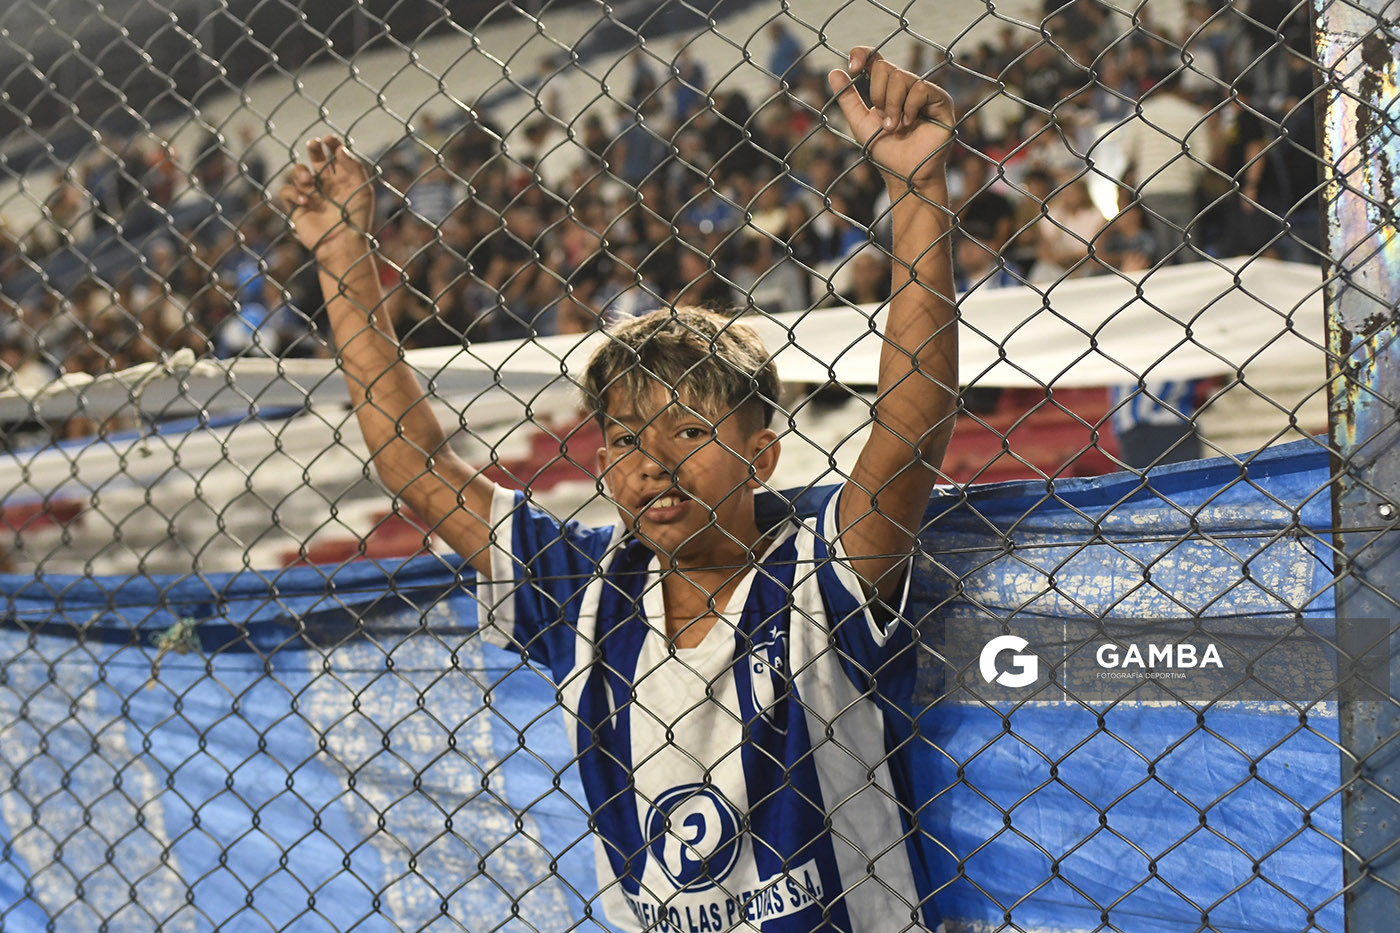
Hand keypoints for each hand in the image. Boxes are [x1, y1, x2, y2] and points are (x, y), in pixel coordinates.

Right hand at [278, 136, 374, 262]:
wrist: (343, 245)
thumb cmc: (357, 219)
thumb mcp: (362, 191)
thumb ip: (354, 167)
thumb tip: (339, 149)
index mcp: (343, 179)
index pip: (335, 154)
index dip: (331, 143)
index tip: (329, 139)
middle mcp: (327, 184)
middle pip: (315, 157)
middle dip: (313, 148)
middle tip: (314, 145)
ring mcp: (311, 195)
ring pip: (298, 172)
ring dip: (300, 172)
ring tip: (309, 182)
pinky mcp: (297, 207)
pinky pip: (287, 191)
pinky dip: (293, 193)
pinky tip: (306, 201)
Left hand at [829, 47, 954, 194]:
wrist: (905, 176)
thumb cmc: (886, 153)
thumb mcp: (860, 124)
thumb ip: (848, 99)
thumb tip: (833, 72)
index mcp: (886, 89)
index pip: (875, 59)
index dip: (863, 54)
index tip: (853, 68)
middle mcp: (906, 86)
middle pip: (886, 67)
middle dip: (878, 95)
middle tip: (884, 120)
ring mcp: (924, 92)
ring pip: (902, 77)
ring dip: (893, 106)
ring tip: (895, 128)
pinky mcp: (941, 101)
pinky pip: (921, 88)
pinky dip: (909, 108)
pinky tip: (910, 124)